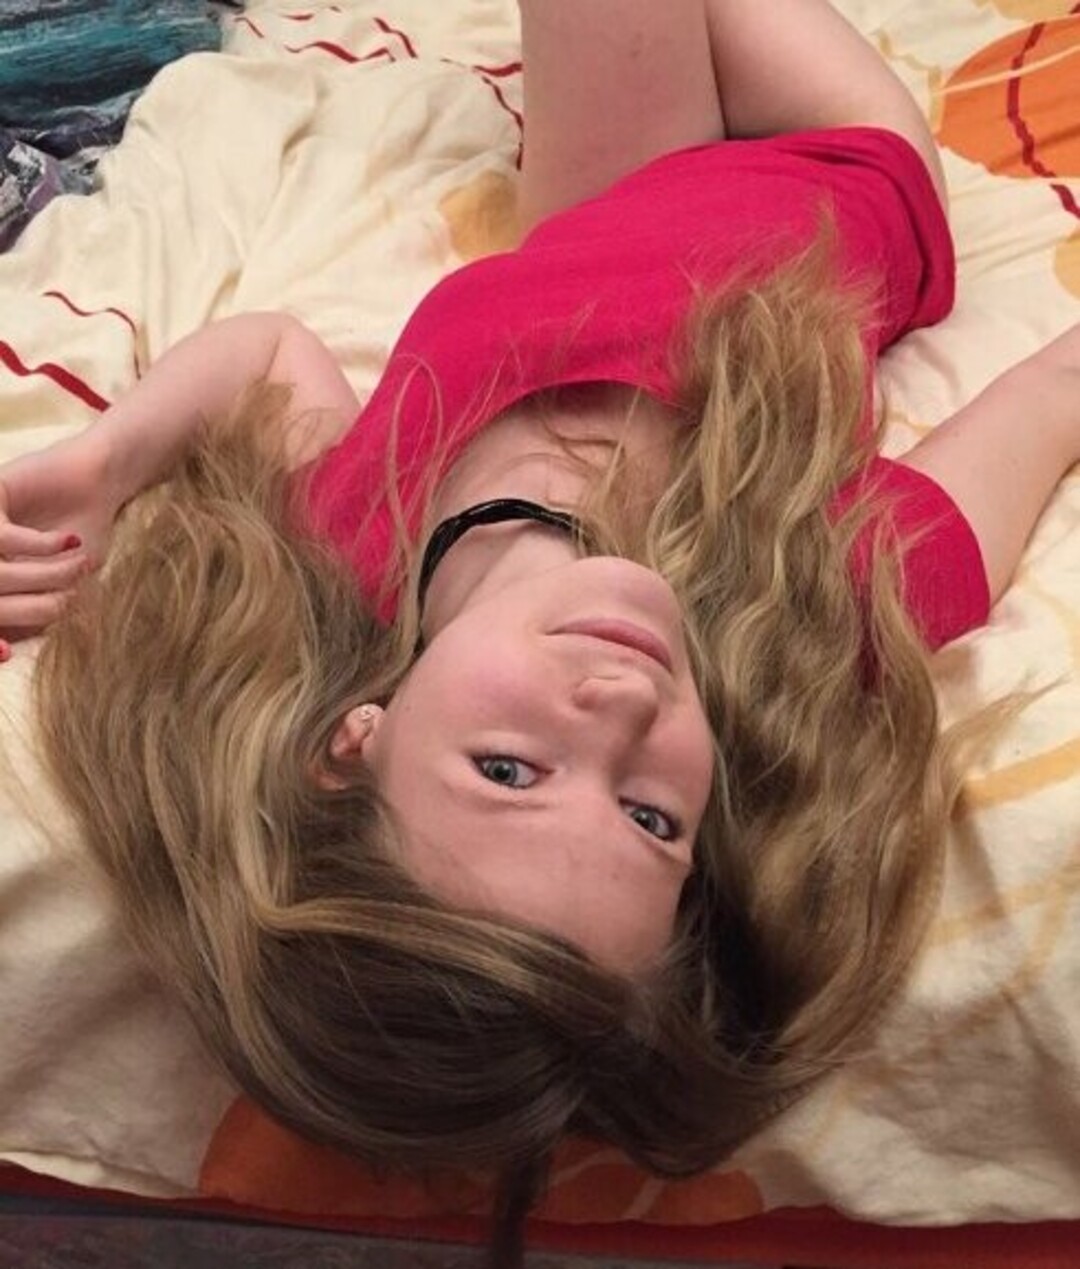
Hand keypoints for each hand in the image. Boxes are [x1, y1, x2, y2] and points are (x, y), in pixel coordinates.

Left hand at [0, 428, 119, 652]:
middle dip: (27, 607)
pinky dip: (39, 546)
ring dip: (41, 575)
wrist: (100, 483)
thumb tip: (6, 649)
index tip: (7, 654)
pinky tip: (67, 541)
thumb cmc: (83, 536)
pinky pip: (1, 535)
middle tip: (65, 598)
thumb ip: (34, 614)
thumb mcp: (62, 586)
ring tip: (77, 565)